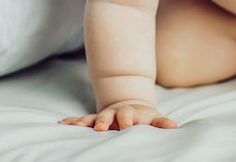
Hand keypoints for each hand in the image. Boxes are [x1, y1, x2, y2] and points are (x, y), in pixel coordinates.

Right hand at [60, 103, 177, 130]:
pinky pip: (81, 121)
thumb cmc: (144, 119)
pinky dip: (72, 123)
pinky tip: (62, 124)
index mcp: (130, 113)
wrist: (131, 107)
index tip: (127, 125)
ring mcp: (103, 118)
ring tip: (75, 126)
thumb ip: (161, 124)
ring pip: (93, 118)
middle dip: (105, 120)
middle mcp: (115, 114)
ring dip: (85, 122)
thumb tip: (173, 127)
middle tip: (101, 127)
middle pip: (109, 115)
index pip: (129, 114)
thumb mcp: (153, 120)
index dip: (127, 119)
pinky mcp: (94, 122)